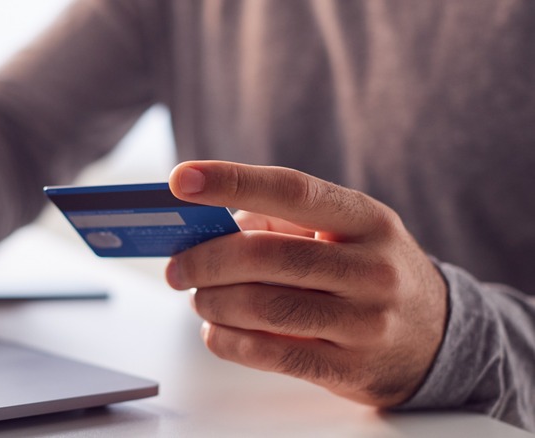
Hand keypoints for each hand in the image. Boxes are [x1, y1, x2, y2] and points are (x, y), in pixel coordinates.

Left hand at [166, 161, 446, 405]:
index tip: (181, 179)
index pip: (291, 190)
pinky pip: (269, 354)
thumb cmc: (369, 273)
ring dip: (212, 302)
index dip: (232, 181)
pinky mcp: (351, 368)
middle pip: (265, 256)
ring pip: (262, 307)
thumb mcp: (344, 233)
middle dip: (204, 261)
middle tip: (177, 268)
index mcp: (366, 219)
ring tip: (199, 299)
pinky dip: (227, 341)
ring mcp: (366, 322)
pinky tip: (216, 330)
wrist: (437, 338)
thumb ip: (280, 224)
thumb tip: (207, 230)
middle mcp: (372, 267)